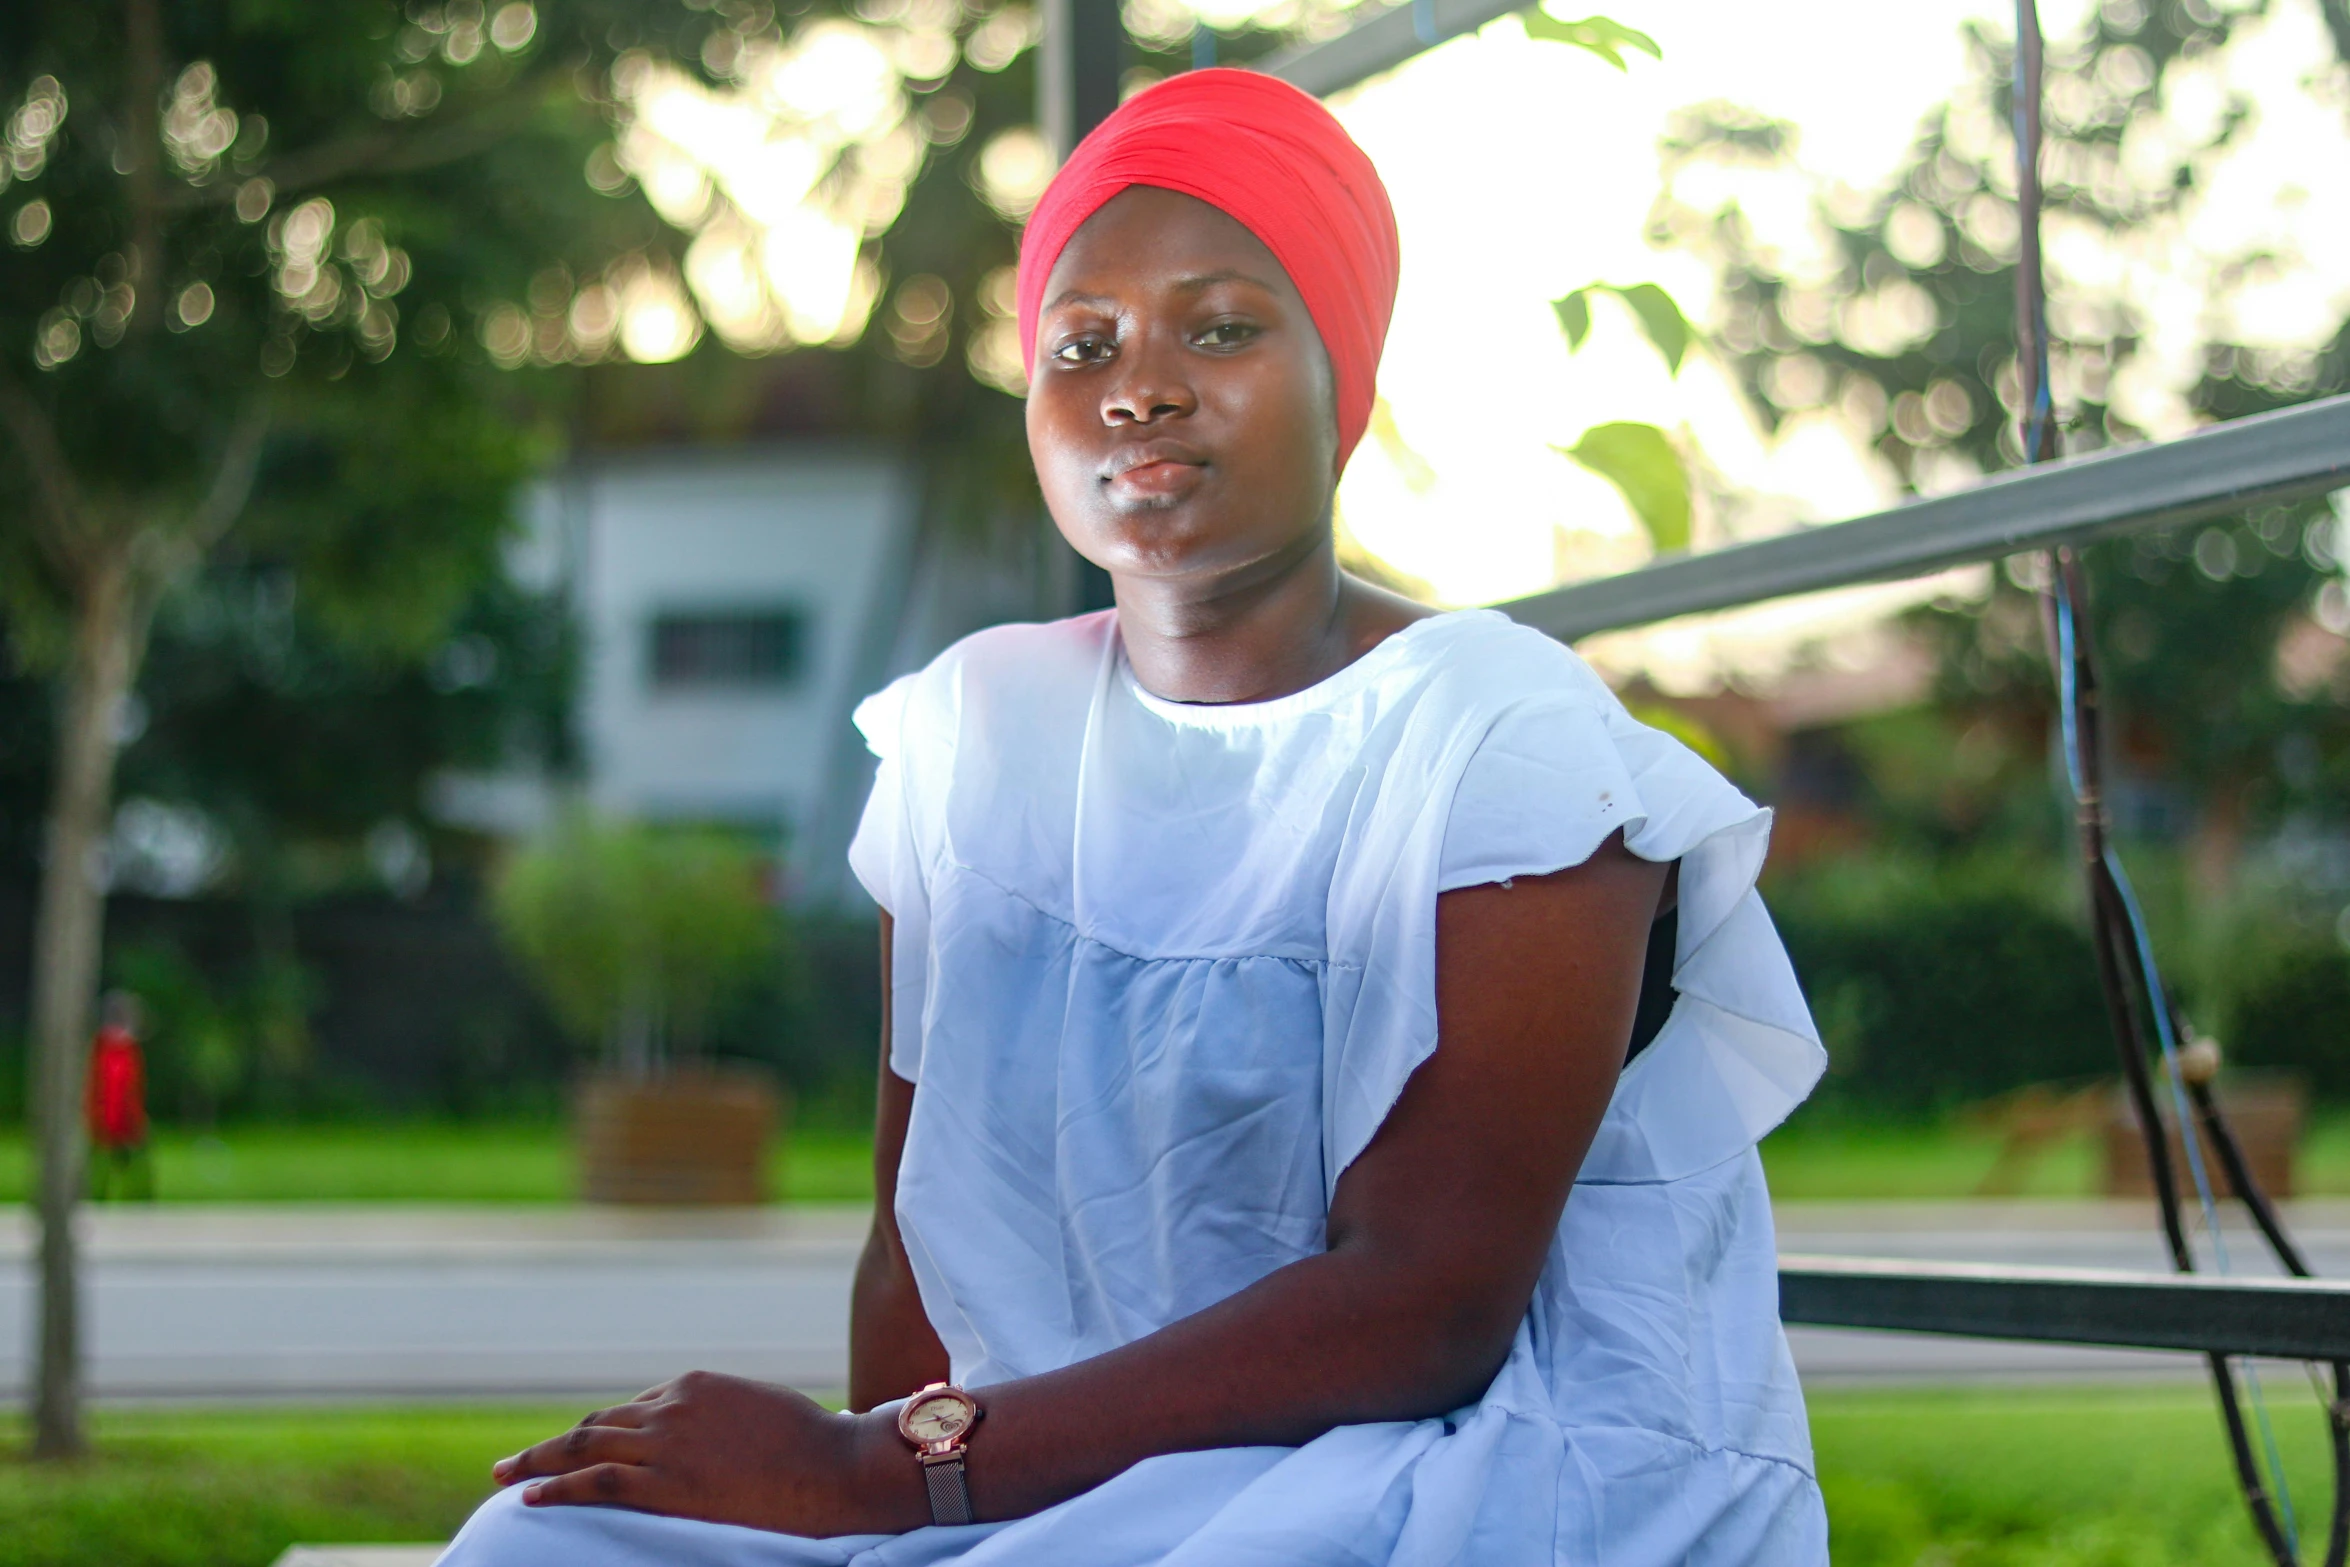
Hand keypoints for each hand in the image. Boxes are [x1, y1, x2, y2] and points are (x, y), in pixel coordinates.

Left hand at [491, 1370, 928, 1536]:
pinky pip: (596, 1483)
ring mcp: (667, 1445)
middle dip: (549, 1444)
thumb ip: (721, 1415)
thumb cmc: (812, 1442)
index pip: (630, 1410)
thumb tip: (711, 1432)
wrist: (835, 1467)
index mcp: (693, 1386)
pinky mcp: (668, 1484)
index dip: (598, 1434)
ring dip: (537, 1462)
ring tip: (504, 1476)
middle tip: (510, 1462)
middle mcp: (671, 1408)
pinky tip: (529, 1497)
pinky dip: (556, 1488)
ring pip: (584, 1448)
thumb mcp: (758, 1408)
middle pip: (595, 1424)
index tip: (577, 1452)